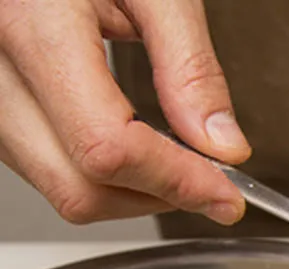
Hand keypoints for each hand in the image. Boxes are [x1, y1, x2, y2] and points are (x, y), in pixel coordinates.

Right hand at [0, 0, 247, 224]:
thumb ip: (190, 66)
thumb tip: (223, 145)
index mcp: (32, 22)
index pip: (108, 146)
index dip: (177, 183)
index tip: (227, 195)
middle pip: (77, 185)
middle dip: (155, 198)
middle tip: (212, 186)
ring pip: (56, 185)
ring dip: (127, 191)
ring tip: (177, 162)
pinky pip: (40, 161)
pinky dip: (96, 170)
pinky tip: (134, 144)